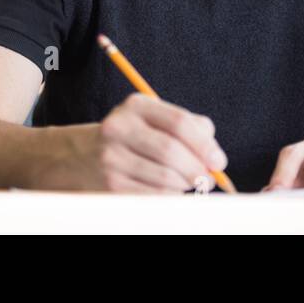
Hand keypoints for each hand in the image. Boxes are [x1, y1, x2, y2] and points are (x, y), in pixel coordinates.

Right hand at [68, 93, 226, 193]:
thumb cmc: (136, 137)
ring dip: (184, 184)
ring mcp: (111, 158)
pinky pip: (152, 196)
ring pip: (163, 177)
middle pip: (170, 151)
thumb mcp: (157, 120)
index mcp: (136, 106)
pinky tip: (171, 191)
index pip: (178, 122)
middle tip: (209, 179)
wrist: (84, 156)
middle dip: (197, 169)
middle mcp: (119, 128)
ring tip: (188, 182)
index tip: (219, 162)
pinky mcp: (110, 185)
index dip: (204, 145)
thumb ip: (192, 128)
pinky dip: (170, 196)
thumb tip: (215, 156)